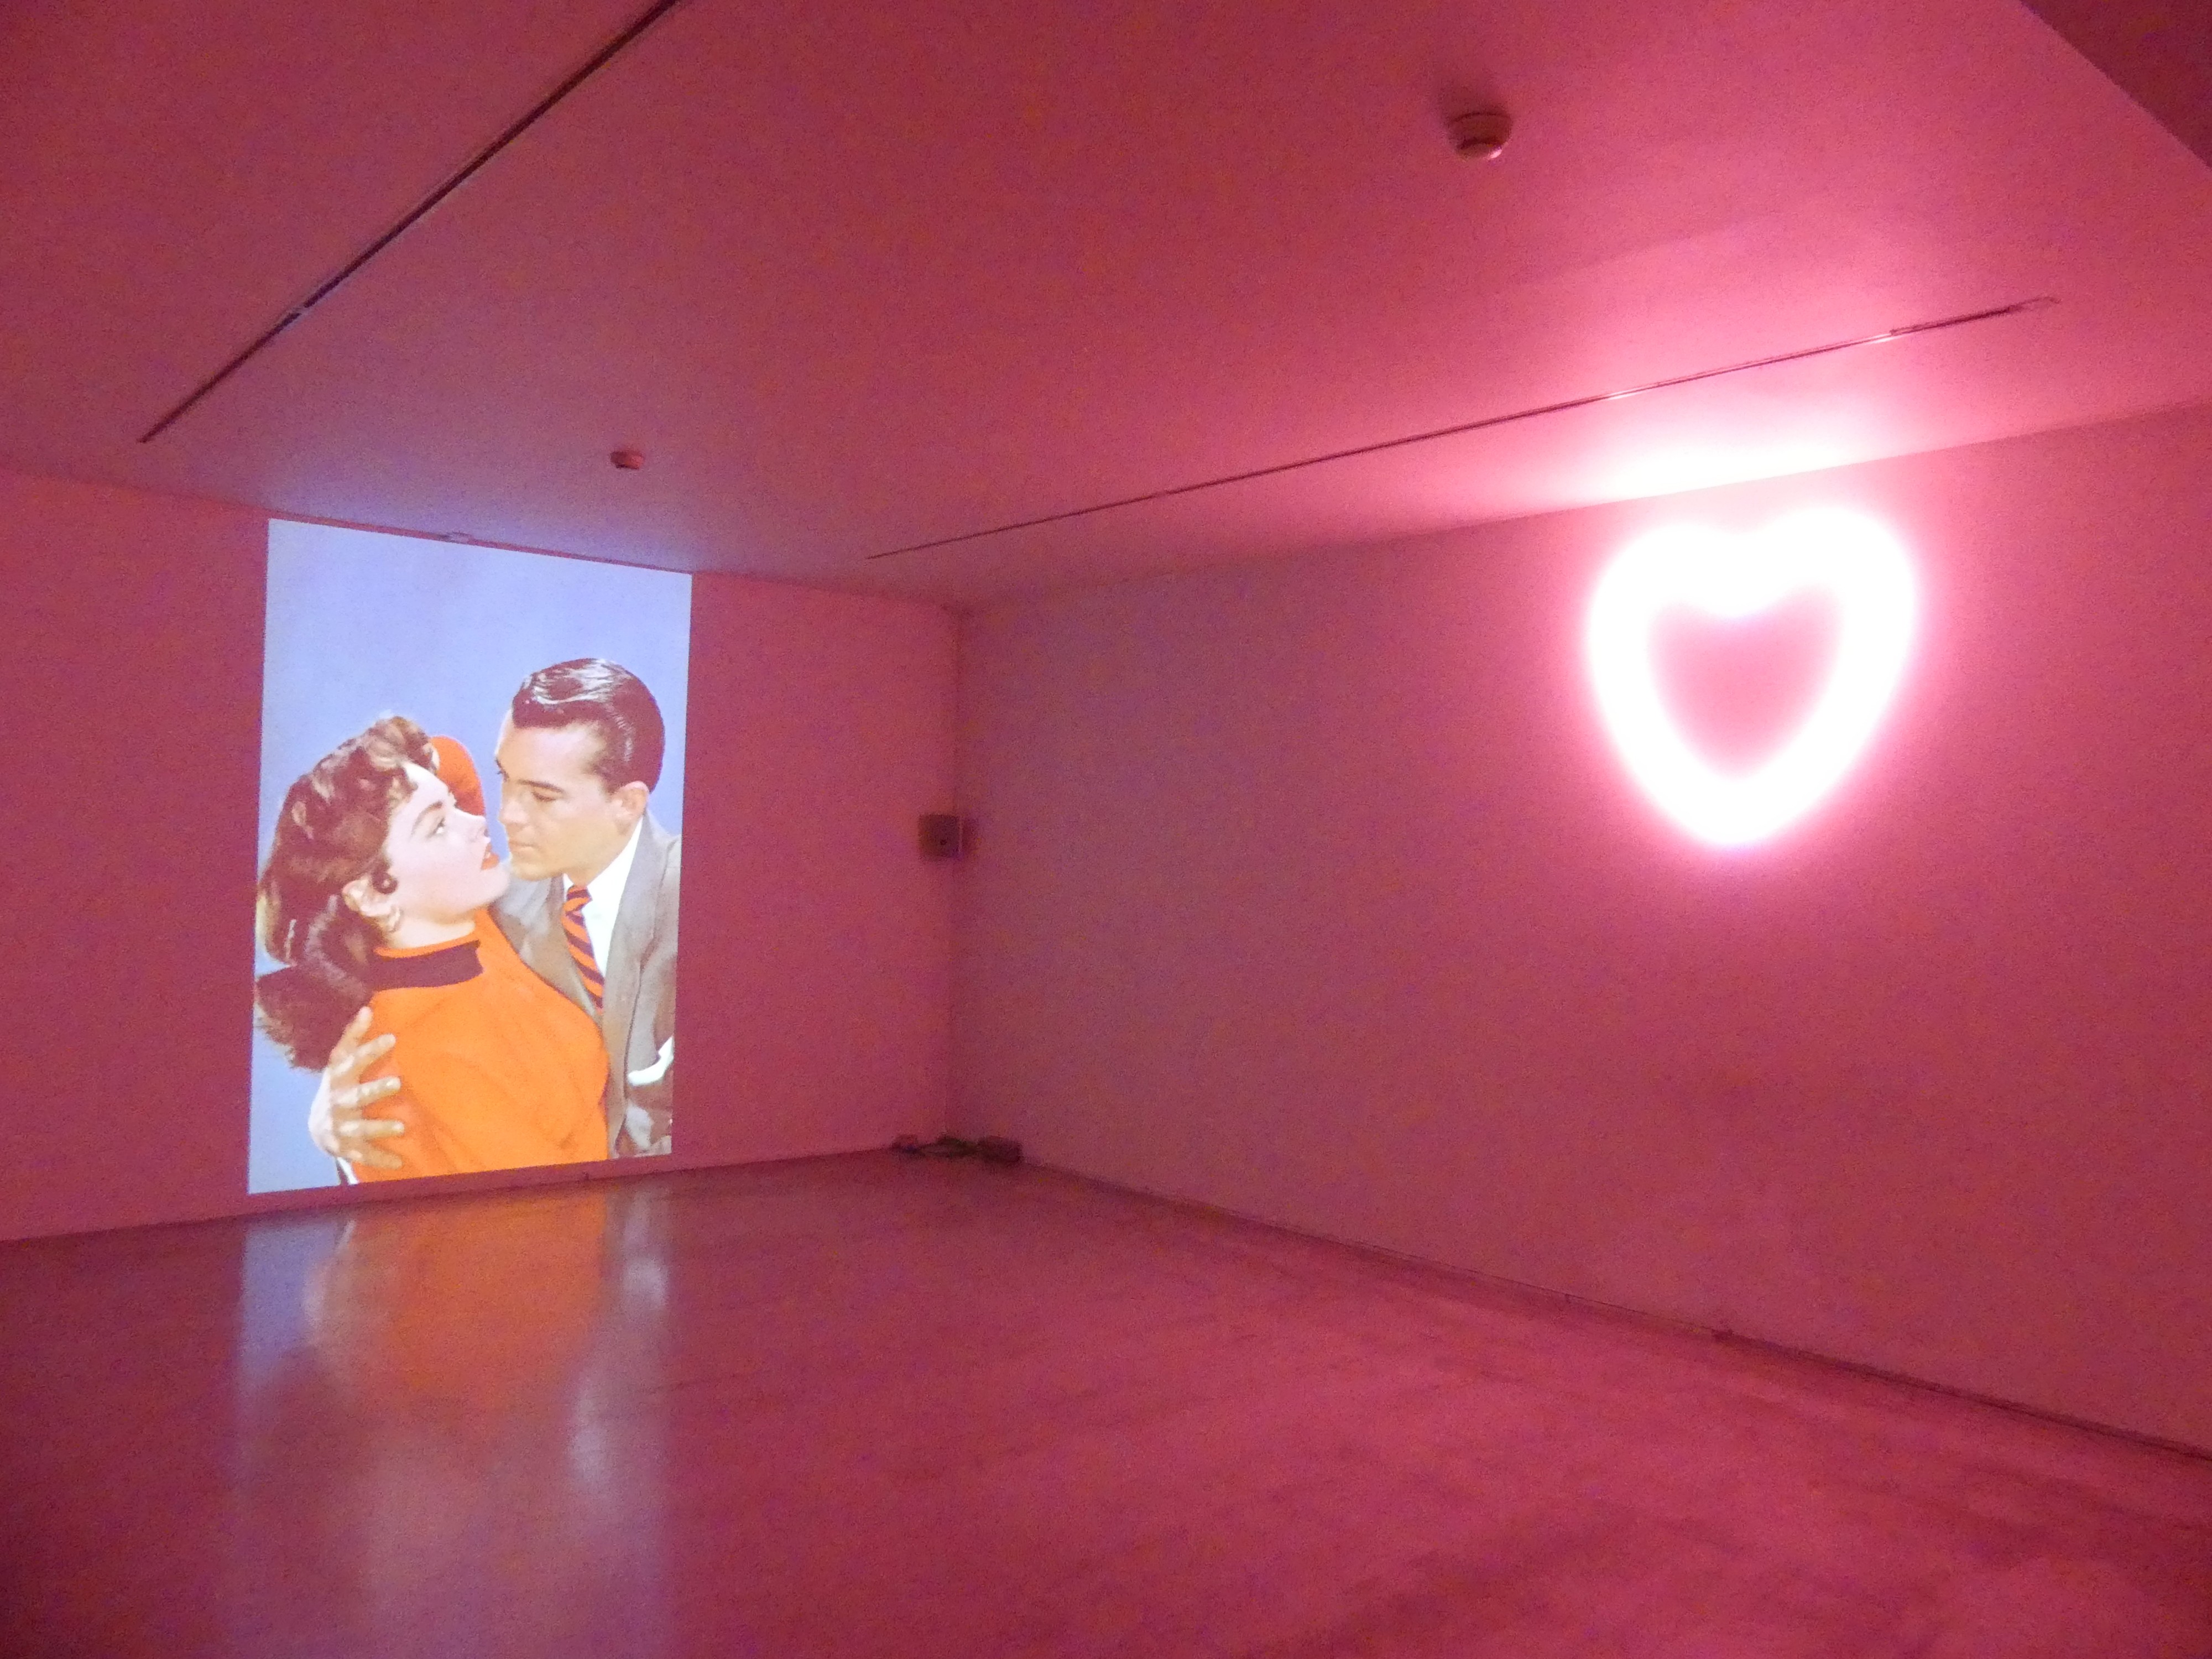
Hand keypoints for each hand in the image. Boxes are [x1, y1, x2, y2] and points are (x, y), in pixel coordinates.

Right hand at [308, 1006, 405, 1170]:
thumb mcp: (340, 1063)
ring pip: (360, 1127)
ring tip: (402, 1126)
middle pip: (356, 1095)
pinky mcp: (347, 1146)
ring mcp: (341, 1125)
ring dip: (380, 1126)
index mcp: (338, 1078)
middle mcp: (338, 1101)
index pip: (351, 1060)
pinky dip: (380, 1158)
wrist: (318, 1128)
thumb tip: (366, 1008)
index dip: (368, 1048)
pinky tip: (399, 1161)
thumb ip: (352, 1037)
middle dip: (375, 1090)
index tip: (392, 1037)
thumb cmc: (338, 1087)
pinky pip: (364, 1153)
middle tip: (397, 1082)